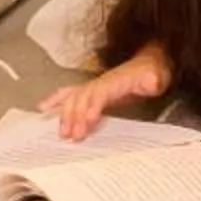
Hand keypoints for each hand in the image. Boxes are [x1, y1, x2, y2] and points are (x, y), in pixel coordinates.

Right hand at [45, 46, 169, 140]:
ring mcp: (93, 86)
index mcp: (115, 81)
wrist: (150, 64)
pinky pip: (69, 94)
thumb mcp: (156, 76)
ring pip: (73, 98)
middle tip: (72, 136)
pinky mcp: (91, 92)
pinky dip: (55, 99)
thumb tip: (152, 81)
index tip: (88, 121)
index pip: (100, 93)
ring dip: (65, 115)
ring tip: (62, 133)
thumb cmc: (152, 73)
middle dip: (75, 116)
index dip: (93, 106)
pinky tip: (43, 108)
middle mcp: (100, 82)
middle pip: (82, 97)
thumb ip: (153, 79)